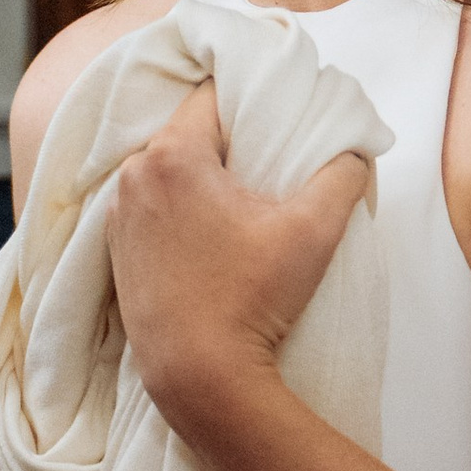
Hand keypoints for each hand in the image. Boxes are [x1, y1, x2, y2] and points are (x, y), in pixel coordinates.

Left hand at [106, 86, 369, 425]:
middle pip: (187, 131)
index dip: (249, 100)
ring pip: (166, 169)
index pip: (212, 95)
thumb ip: (343, 174)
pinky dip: (177, 207)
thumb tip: (356, 148)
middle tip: (267, 160)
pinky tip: (210, 233)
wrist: (198, 374)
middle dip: (227, 139)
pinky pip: (149, 205)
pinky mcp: (115, 249)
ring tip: (241, 200)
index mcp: (172, 156)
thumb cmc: (252, 300)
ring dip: (200, 175)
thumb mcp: (314, 231)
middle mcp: (133, 176)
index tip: (277, 117)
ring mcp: (118, 214)